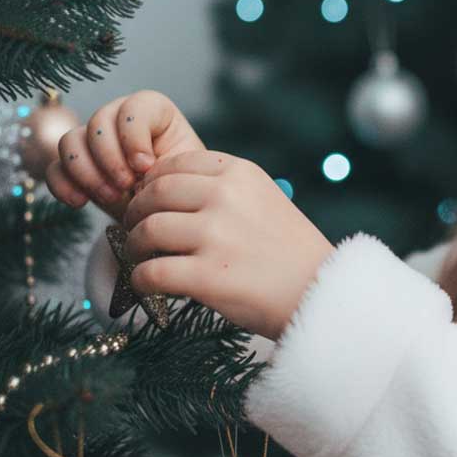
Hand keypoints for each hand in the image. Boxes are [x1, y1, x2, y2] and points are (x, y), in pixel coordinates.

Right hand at [45, 90, 205, 223]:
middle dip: (110, 158)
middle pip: (98, 122)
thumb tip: (140, 168)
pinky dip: (63, 185)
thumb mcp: (184, 173)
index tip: (146, 166)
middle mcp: (119, 119)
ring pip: (70, 141)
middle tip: (126, 185)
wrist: (166, 213)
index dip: (134, 136)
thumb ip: (167, 163)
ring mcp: (93, 141)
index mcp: (154, 112)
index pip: (134, 107)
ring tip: (111, 197)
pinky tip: (80, 202)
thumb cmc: (181, 187)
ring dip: (87, 172)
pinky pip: (54, 168)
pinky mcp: (75, 167)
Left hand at [120, 149, 335, 340]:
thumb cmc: (291, 251)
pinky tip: (148, 285)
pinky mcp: (207, 276)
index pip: (176, 164)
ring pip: (147, 231)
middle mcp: (226, 197)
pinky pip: (150, 273)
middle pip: (154, 194)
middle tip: (135, 230)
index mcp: (241, 173)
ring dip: (135, 247)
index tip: (150, 201)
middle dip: (136, 213)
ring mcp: (216, 236)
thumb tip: (163, 191)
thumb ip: (224, 189)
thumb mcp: (265, 199)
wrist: (321, 292)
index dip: (153, 183)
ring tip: (143, 258)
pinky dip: (141, 281)